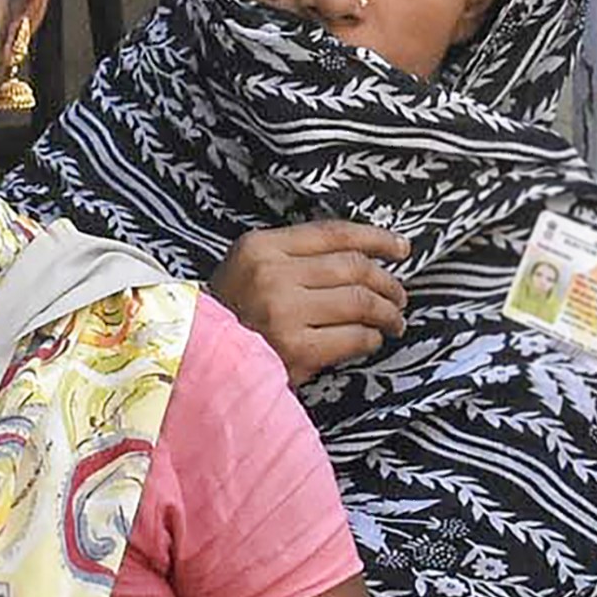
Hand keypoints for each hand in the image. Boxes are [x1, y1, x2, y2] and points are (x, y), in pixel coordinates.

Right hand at [212, 222, 409, 382]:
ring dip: (387, 312)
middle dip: (388, 282)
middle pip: (354, 267)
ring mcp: (284, 312)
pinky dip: (371, 339)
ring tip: (393, 321)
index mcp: (261, 247)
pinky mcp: (297, 349)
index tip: (401, 249)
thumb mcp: (248, 270)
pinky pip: (354, 337)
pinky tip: (371, 341)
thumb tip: (360, 257)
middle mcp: (272, 275)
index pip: (333, 233)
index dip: (376, 239)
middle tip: (399, 296)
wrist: (195, 362)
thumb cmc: (229, 317)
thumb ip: (293, 257)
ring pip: (360, 301)